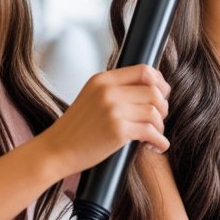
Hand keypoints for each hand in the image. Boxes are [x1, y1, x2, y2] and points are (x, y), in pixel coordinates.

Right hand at [41, 64, 169, 176]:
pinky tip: (158, 145)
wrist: (56, 149)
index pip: (143, 70)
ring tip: (155, 134)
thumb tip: (148, 88)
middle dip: (163, 106)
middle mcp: (108, 91)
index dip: (160, 82)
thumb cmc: (76, 128)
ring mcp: (113, 110)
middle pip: (154, 91)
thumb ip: (114, 89)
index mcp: (103, 80)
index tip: (163, 94)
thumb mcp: (91, 97)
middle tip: (159, 118)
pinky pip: (151, 131)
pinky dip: (159, 140)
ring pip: (155, 112)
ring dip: (160, 125)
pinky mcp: (118, 130)